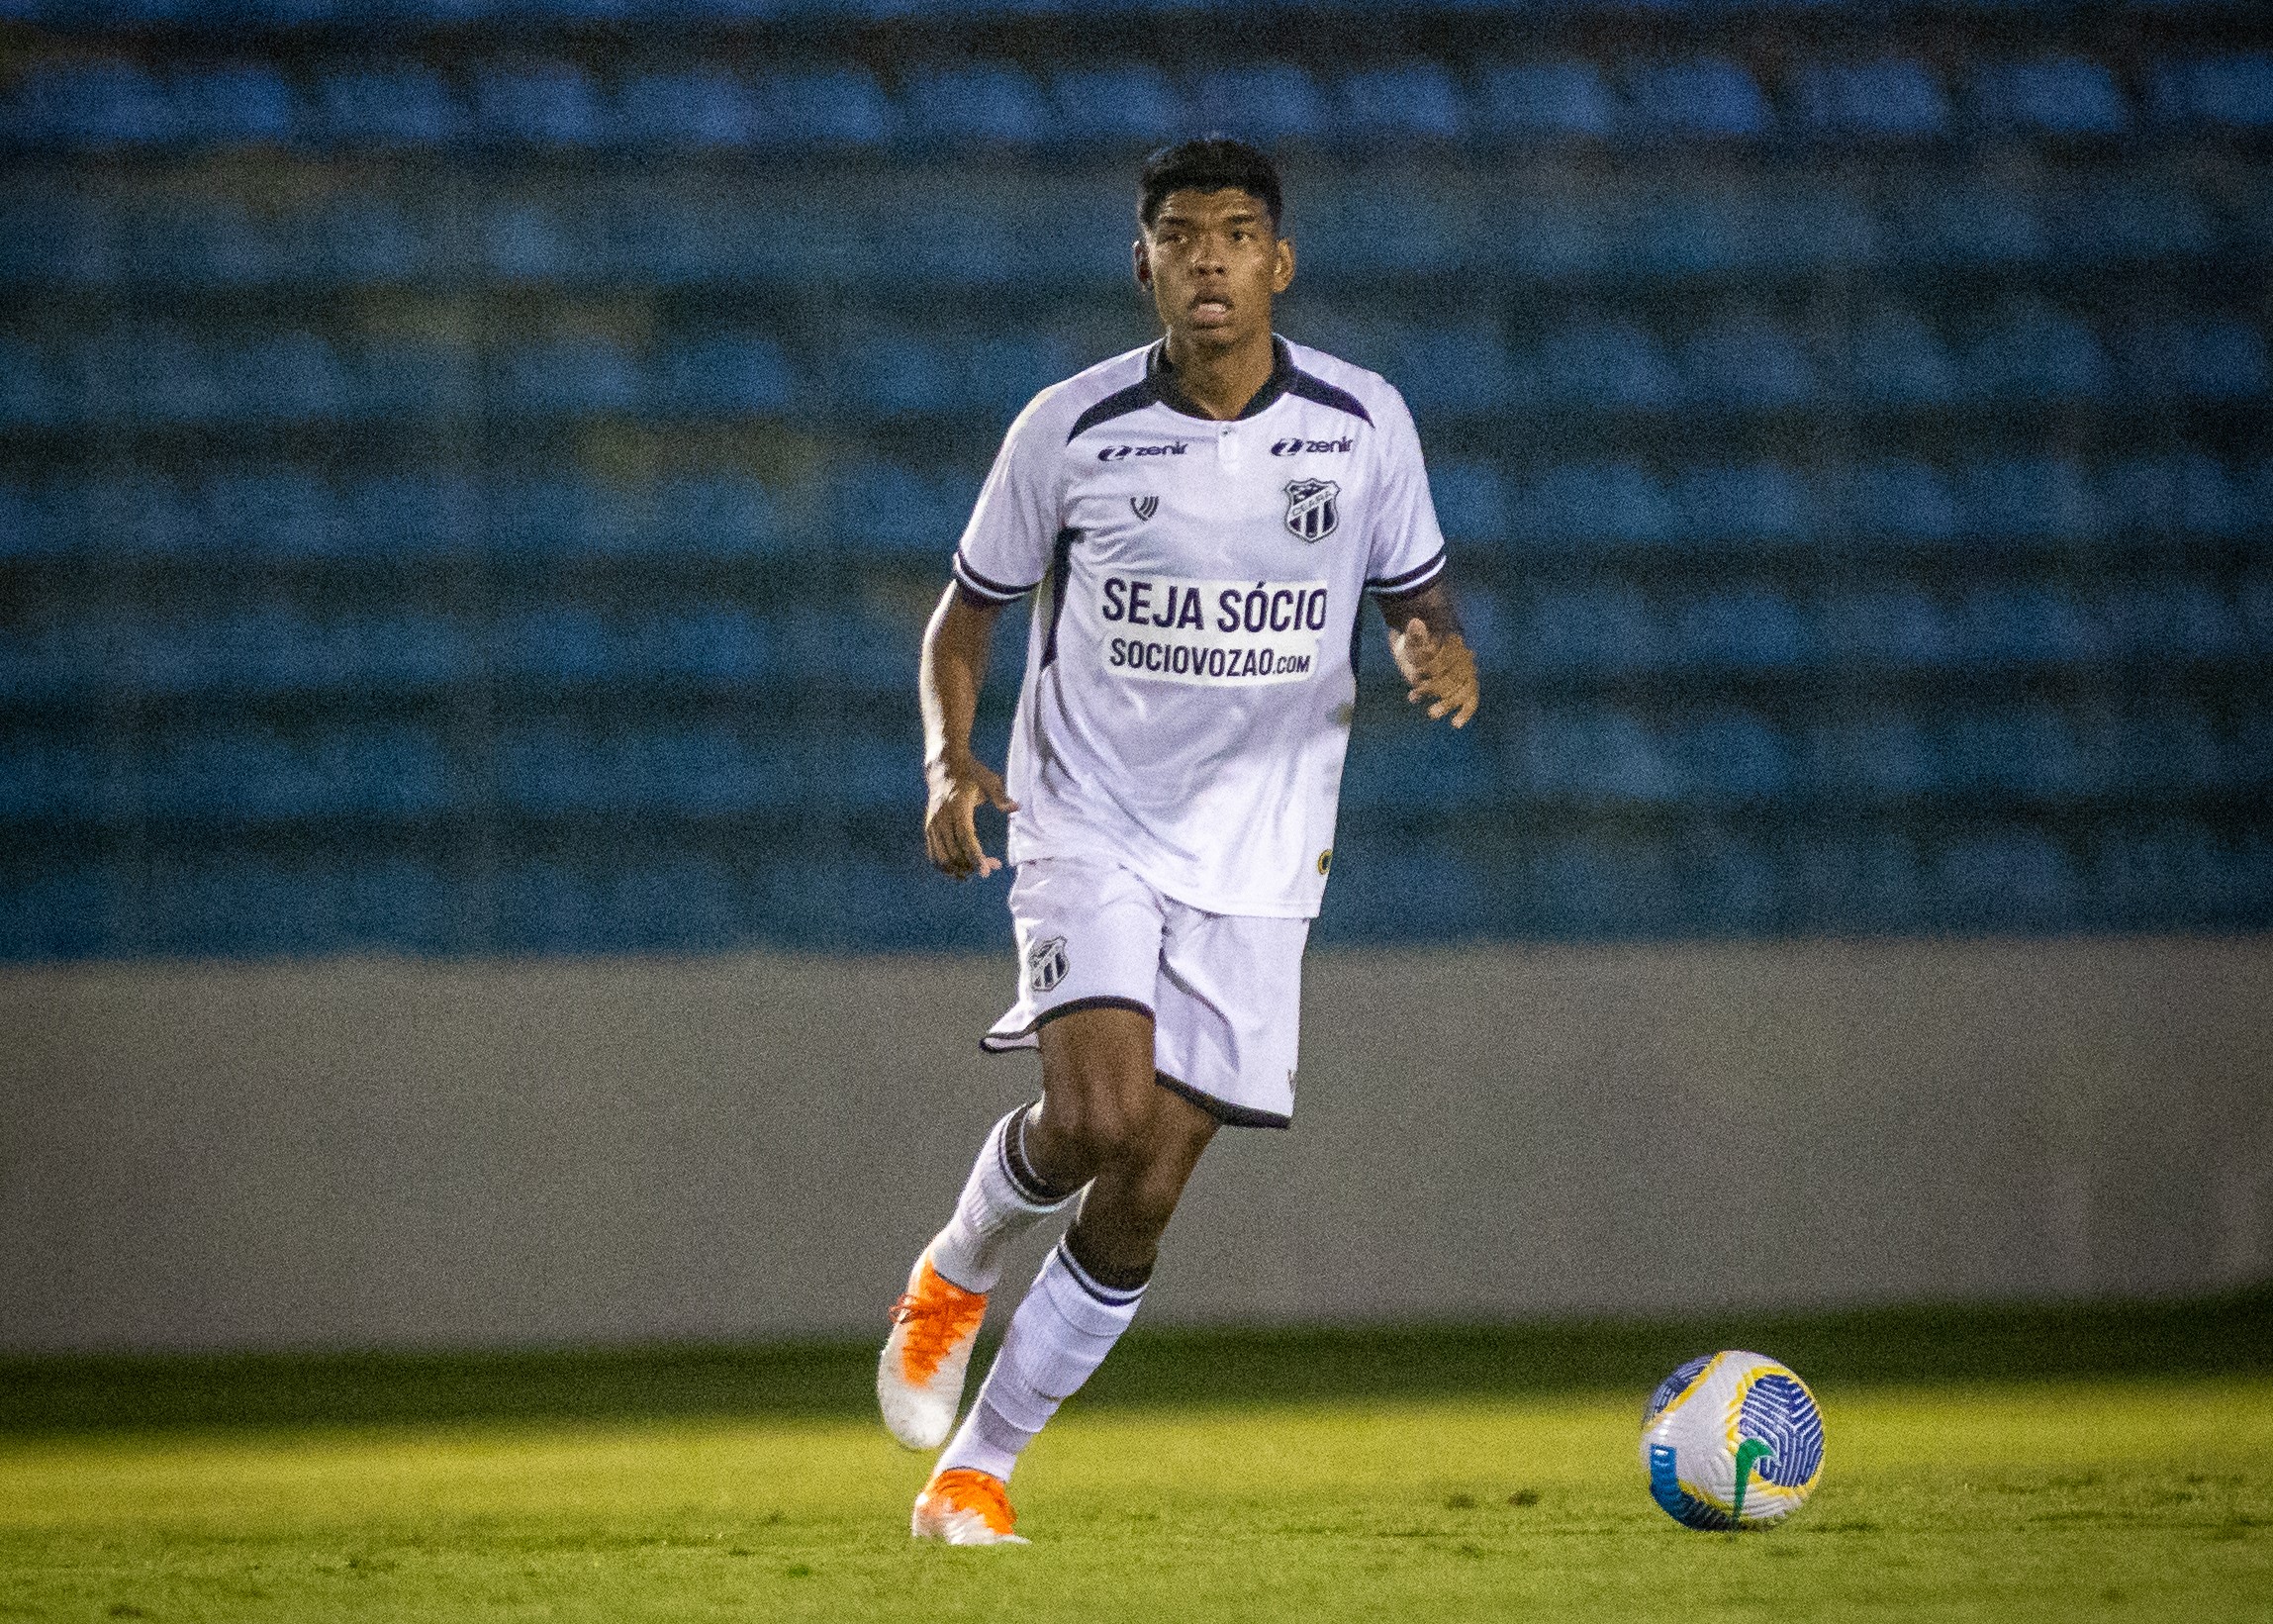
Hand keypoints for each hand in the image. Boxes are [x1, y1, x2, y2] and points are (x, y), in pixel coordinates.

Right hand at [924, 752, 1019, 879]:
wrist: (943, 766)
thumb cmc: (971, 773)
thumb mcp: (988, 779)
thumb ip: (1000, 796)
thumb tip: (1016, 808)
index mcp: (958, 807)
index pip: (966, 837)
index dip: (975, 856)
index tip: (986, 872)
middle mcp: (942, 818)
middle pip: (955, 852)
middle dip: (973, 865)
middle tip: (994, 866)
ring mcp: (932, 824)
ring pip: (942, 858)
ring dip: (959, 870)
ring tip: (976, 871)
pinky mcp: (928, 828)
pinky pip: (933, 855)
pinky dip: (945, 867)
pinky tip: (961, 870)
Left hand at [1392, 618, 1478, 727]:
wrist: (1418, 649)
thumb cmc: (1415, 643)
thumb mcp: (1412, 638)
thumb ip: (1415, 634)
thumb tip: (1415, 623)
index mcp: (1454, 643)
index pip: (1448, 658)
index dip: (1432, 668)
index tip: (1416, 674)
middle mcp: (1463, 659)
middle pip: (1453, 676)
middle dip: (1434, 688)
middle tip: (1415, 694)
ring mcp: (1464, 674)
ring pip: (1461, 691)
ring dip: (1446, 704)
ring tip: (1431, 713)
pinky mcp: (1464, 687)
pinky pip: (1471, 700)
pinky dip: (1465, 713)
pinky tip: (1455, 724)